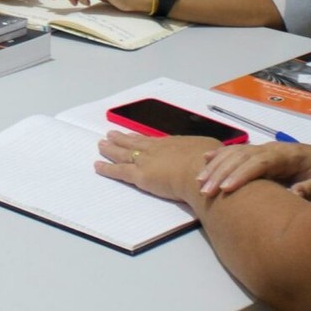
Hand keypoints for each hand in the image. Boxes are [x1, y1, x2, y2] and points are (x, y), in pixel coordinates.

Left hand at [95, 128, 215, 208]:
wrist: (200, 171)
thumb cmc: (209, 163)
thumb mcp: (212, 154)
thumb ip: (208, 155)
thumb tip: (213, 156)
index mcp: (173, 144)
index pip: (152, 141)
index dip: (140, 138)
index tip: (132, 135)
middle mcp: (156, 149)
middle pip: (135, 143)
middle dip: (122, 139)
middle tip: (110, 135)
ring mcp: (146, 160)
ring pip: (123, 153)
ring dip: (111, 149)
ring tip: (101, 145)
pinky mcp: (139, 175)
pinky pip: (119, 171)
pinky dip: (107, 168)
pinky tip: (97, 166)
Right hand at [195, 141, 310, 200]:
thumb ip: (310, 188)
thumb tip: (291, 195)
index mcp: (288, 156)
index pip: (260, 163)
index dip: (242, 175)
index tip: (227, 189)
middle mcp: (272, 149)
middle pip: (241, 157)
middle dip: (222, 173)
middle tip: (206, 191)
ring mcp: (264, 148)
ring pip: (235, 153)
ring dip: (216, 166)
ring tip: (200, 182)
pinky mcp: (260, 152)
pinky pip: (235, 151)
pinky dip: (219, 155)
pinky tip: (204, 161)